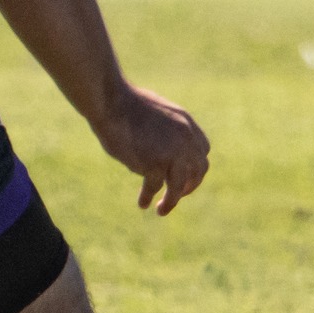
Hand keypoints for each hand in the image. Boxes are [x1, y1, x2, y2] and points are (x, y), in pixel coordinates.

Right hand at [91, 83, 210, 215]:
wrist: (112, 102)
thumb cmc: (124, 104)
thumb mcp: (155, 114)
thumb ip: (165, 130)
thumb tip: (160, 145)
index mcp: (187, 123)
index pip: (201, 151)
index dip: (194, 166)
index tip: (184, 174)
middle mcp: (186, 139)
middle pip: (197, 170)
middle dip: (189, 185)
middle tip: (177, 195)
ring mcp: (173, 152)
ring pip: (179, 185)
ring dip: (172, 201)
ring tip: (162, 210)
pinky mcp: (155, 164)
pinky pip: (154, 187)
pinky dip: (147, 196)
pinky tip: (142, 203)